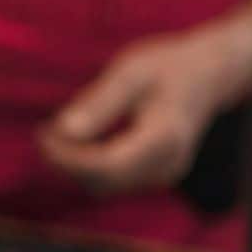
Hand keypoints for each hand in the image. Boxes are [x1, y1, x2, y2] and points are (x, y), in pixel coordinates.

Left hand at [39, 25, 251, 194]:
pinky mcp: (155, 176)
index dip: (68, 157)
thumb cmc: (167, 66)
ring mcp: (164, 175)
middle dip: (66, 162)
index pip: (106, 165)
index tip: (43, 134)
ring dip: (74, 166)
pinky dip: (88, 166)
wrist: (208, 75)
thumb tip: (63, 131)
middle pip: (103, 181)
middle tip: (44, 133)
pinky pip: (113, 181)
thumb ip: (98, 103)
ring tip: (55, 134)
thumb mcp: (130, 72)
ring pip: (104, 186)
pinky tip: (75, 142)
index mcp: (164, 137)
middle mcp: (167, 164)